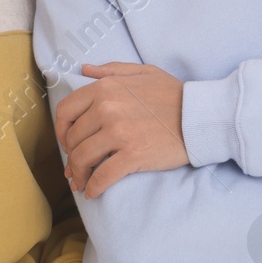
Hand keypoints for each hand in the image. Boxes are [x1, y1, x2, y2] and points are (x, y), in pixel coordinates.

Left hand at [54, 62, 187, 197]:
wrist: (200, 116)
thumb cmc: (174, 94)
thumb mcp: (143, 72)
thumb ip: (111, 70)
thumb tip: (84, 70)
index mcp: (105, 88)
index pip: (65, 111)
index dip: (61, 130)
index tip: (68, 142)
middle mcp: (107, 109)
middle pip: (73, 139)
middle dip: (71, 155)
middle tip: (76, 166)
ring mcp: (119, 133)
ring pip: (83, 158)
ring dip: (78, 174)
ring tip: (81, 182)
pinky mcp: (132, 155)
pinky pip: (102, 176)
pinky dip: (93, 187)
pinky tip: (92, 192)